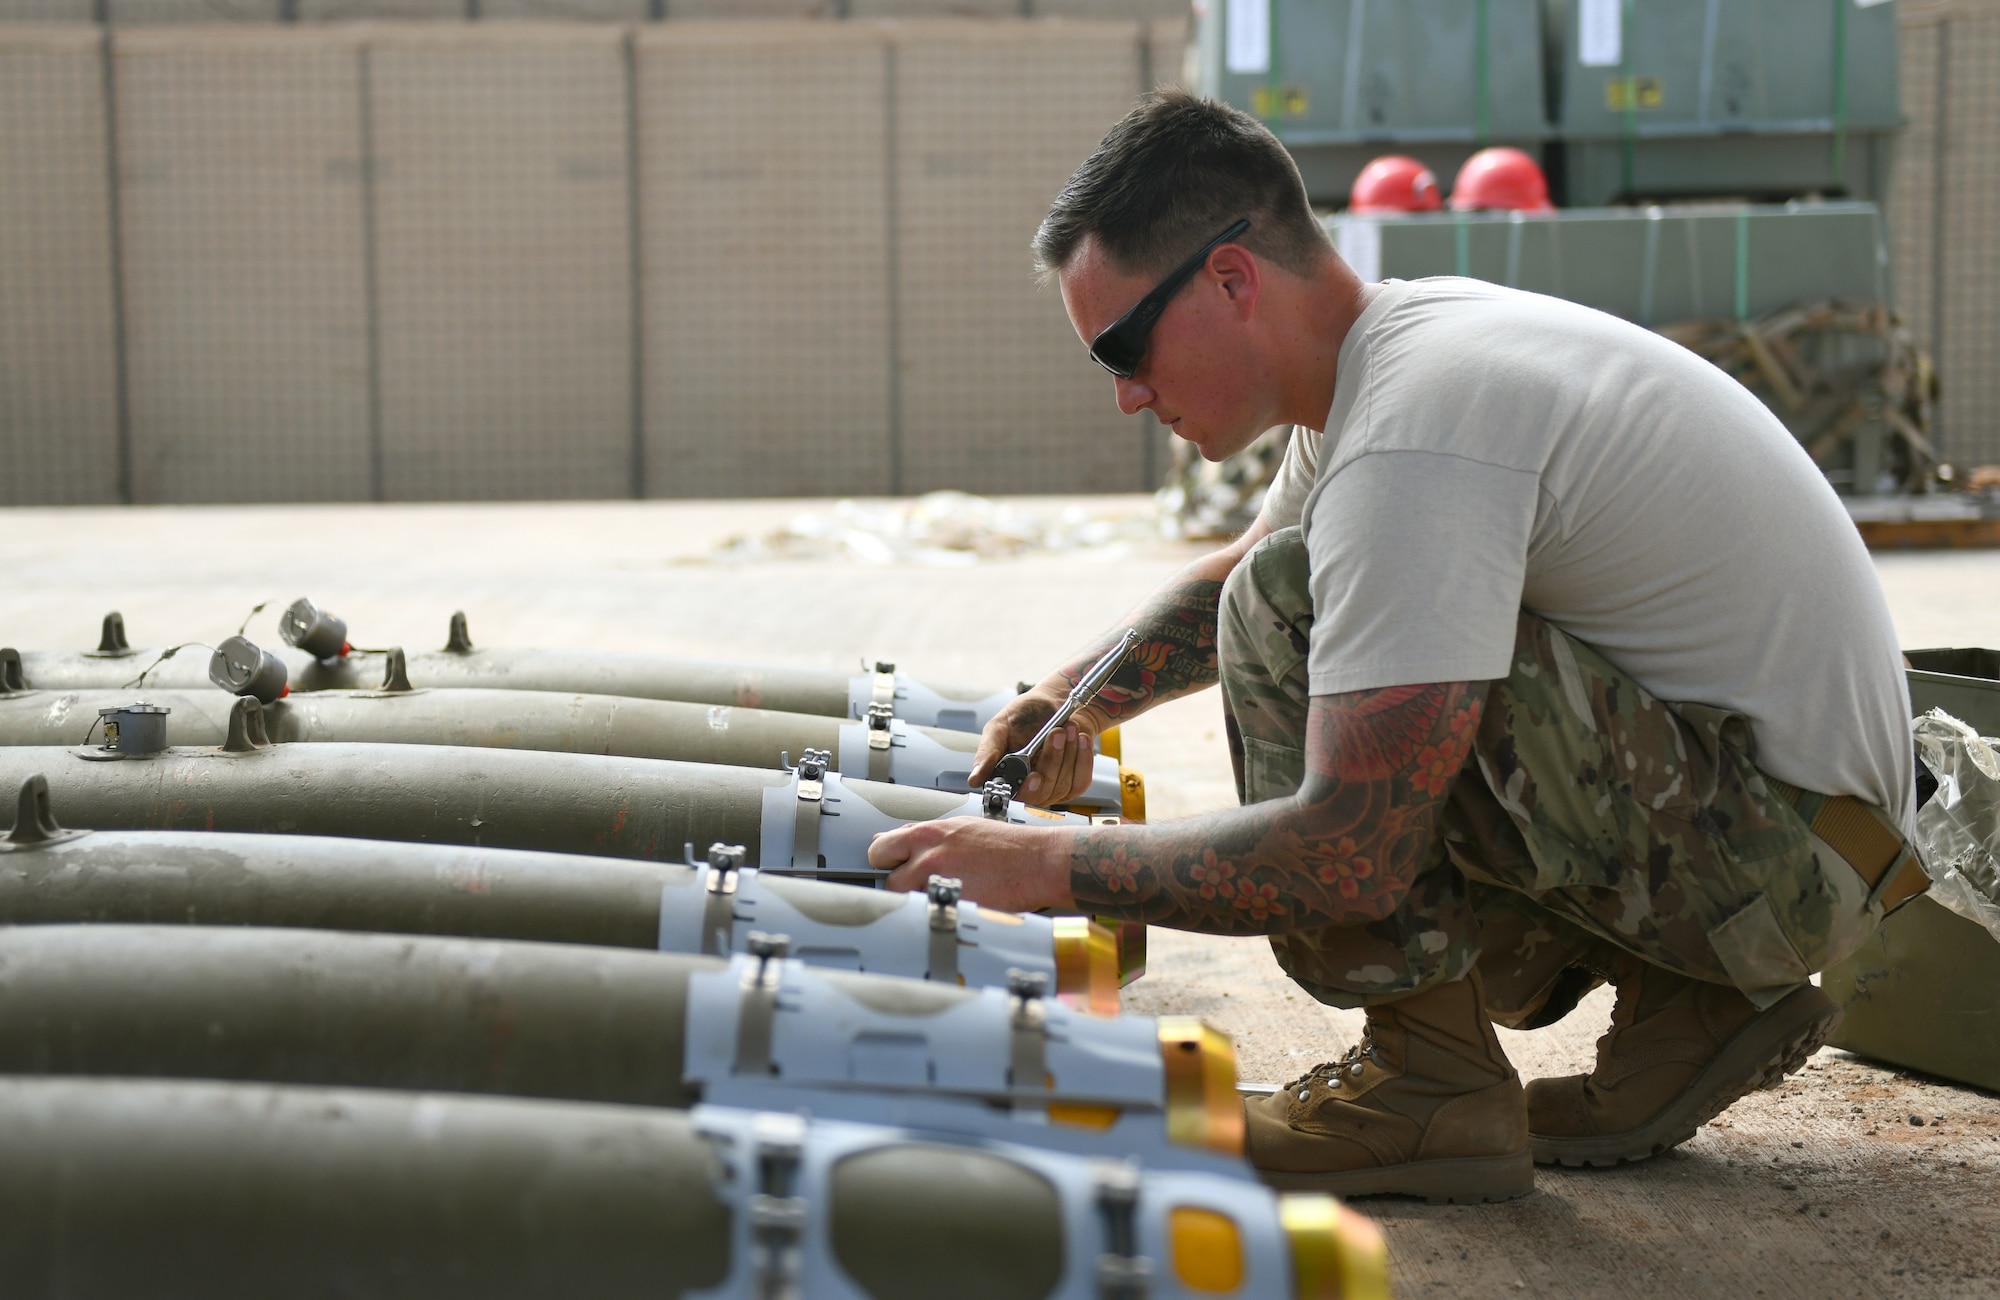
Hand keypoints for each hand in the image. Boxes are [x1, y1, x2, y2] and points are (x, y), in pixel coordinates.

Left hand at [867, 818, 1073, 913]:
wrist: (1036, 861)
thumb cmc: (1003, 845)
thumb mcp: (960, 828)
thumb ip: (927, 837)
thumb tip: (899, 838)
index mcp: (928, 834)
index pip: (881, 848)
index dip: (886, 861)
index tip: (894, 867)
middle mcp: (928, 856)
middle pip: (887, 878)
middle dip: (897, 885)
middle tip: (915, 888)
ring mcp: (939, 883)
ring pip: (906, 901)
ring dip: (917, 903)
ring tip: (940, 900)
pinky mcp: (953, 906)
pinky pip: (929, 916)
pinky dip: (936, 916)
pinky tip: (952, 910)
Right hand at [967, 688, 1098, 805]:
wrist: (1055, 704)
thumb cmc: (1025, 715)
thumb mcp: (999, 727)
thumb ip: (987, 752)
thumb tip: (975, 778)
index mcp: (1005, 777)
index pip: (1012, 797)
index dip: (1025, 790)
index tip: (1034, 775)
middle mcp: (1027, 787)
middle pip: (1041, 792)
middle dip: (1051, 761)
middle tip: (1055, 733)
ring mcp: (1051, 788)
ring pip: (1062, 785)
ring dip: (1068, 754)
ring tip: (1067, 728)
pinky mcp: (1073, 784)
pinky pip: (1080, 781)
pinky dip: (1083, 758)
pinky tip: (1080, 739)